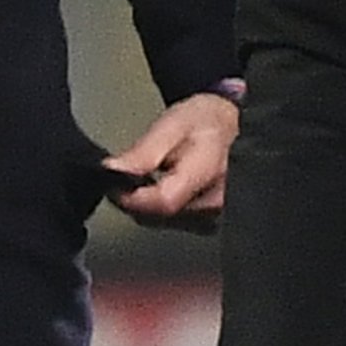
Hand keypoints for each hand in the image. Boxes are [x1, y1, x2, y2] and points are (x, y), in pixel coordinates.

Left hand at [106, 91, 237, 230]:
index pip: (163, 202)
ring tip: (147, 178)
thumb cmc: (206, 122)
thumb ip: (144, 151)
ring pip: (164, 223)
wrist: (232, 127)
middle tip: (127, 175)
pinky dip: (160, 209)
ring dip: (146, 205)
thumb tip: (112, 170)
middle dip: (134, 199)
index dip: (131, 197)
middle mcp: (217, 203)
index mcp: (208, 174)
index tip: (114, 184)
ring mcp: (216, 217)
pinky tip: (162, 189)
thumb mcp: (172, 125)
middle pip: (160, 217)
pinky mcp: (211, 223)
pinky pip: (175, 223)